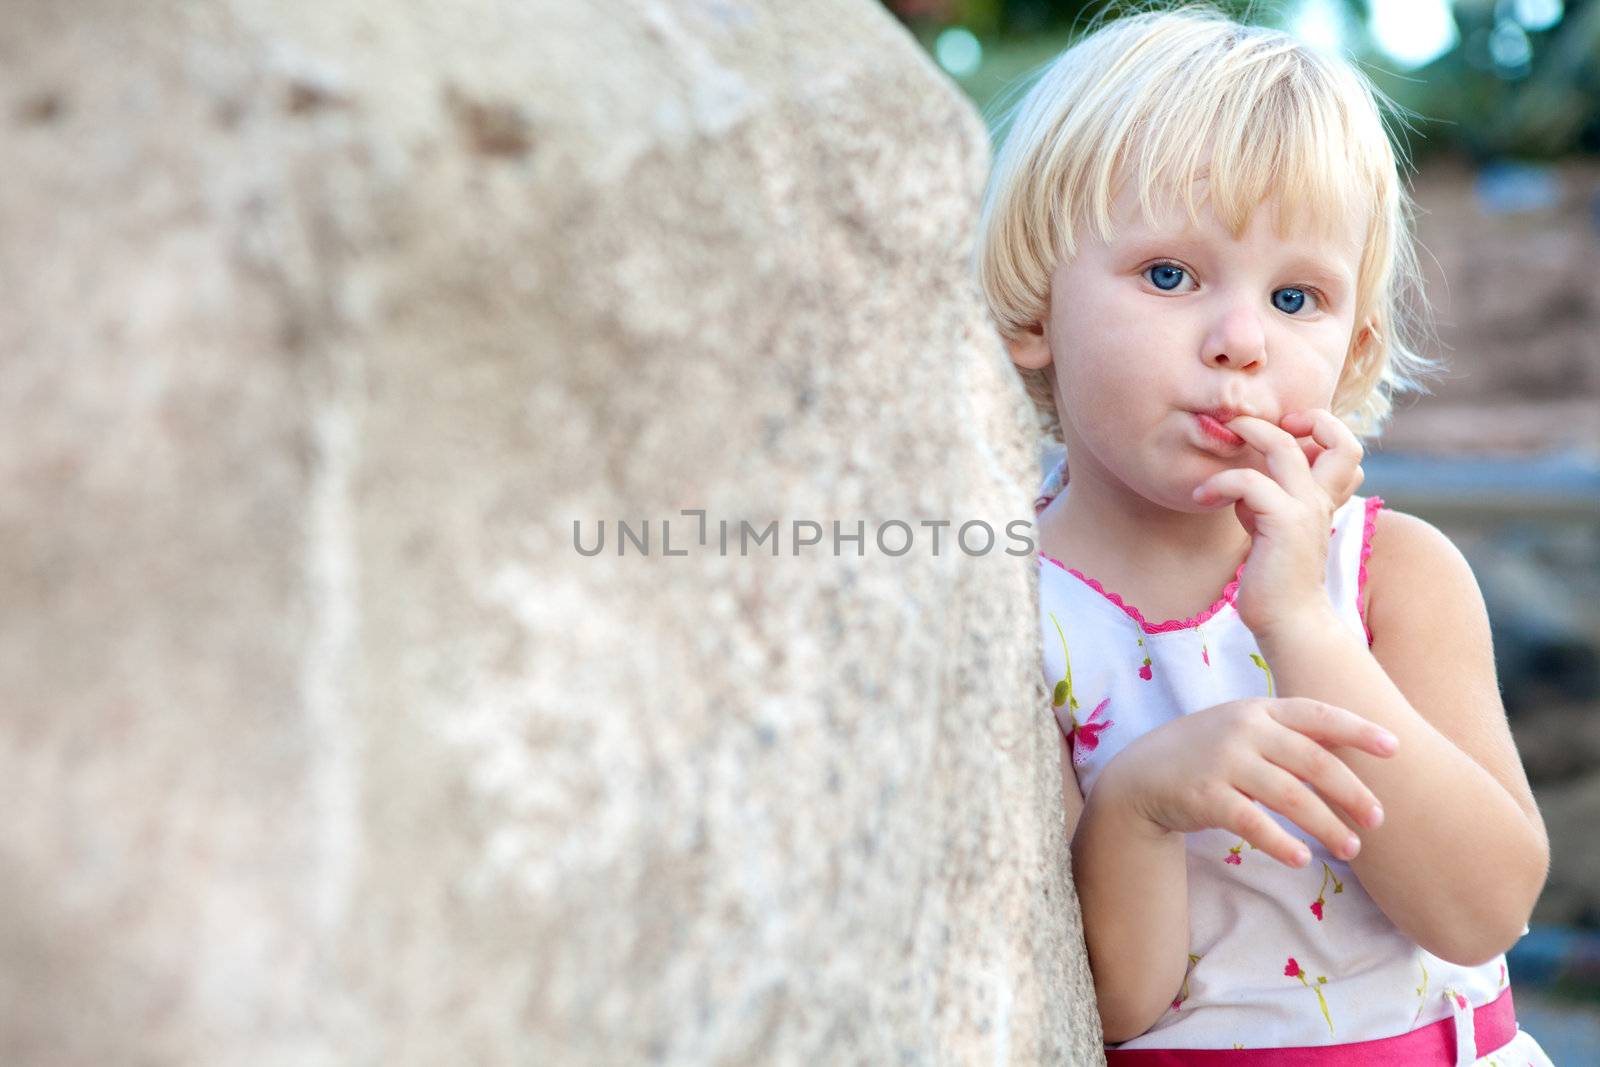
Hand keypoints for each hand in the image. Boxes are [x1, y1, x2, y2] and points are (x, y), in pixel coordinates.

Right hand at [1100, 697, 1397, 867]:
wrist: (1142, 775)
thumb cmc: (1207, 753)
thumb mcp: (1244, 730)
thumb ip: (1288, 734)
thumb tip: (1353, 748)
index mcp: (1259, 709)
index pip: (1317, 714)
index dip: (1357, 729)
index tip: (1394, 748)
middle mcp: (1244, 730)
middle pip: (1313, 761)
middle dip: (1351, 792)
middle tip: (1378, 819)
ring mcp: (1224, 761)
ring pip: (1291, 796)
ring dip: (1326, 826)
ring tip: (1351, 849)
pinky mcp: (1206, 796)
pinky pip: (1253, 823)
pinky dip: (1281, 843)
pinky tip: (1301, 859)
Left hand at [1191, 409, 1364, 641]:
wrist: (1289, 621)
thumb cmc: (1274, 578)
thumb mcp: (1271, 529)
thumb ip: (1266, 501)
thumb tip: (1247, 480)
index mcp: (1323, 499)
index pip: (1344, 447)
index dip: (1321, 427)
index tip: (1285, 427)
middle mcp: (1321, 500)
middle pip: (1335, 437)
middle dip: (1294, 417)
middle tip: (1248, 421)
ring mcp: (1306, 510)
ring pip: (1285, 447)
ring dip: (1249, 433)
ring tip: (1222, 436)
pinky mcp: (1283, 524)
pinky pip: (1249, 482)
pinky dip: (1221, 481)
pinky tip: (1201, 494)